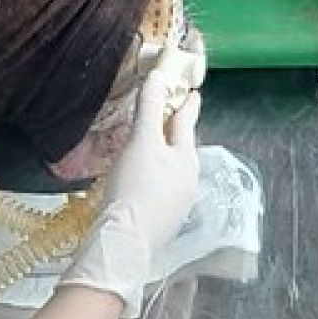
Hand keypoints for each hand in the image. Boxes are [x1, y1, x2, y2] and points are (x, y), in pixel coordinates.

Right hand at [59, 67, 201, 312]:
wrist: (125, 242)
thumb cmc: (135, 186)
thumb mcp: (141, 141)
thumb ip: (150, 108)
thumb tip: (159, 75)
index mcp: (186, 157)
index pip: (187, 122)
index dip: (187, 104)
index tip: (193, 92)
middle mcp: (189, 180)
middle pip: (181, 147)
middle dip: (173, 131)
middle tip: (164, 116)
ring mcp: (179, 203)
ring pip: (173, 170)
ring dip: (163, 156)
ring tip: (149, 147)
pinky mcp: (165, 221)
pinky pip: (162, 189)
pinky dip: (154, 177)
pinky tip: (141, 181)